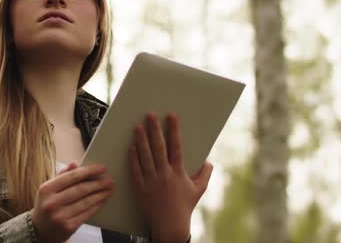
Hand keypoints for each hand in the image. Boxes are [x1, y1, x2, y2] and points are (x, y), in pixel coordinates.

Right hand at [30, 162, 113, 242]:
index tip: (102, 168)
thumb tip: (75, 163)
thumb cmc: (46, 205)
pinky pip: (87, 213)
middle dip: (98, 184)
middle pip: (81, 189)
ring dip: (100, 195)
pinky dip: (96, 206)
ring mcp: (60, 216)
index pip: (72, 176)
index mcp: (46, 189)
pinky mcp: (68, 227)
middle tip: (109, 180)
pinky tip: (102, 201)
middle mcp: (52, 203)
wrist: (39, 230)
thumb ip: (62, 175)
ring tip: (109, 190)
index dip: (89, 171)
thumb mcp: (48, 189)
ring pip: (86, 202)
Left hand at [128, 112, 212, 242]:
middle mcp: (164, 174)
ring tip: (138, 126)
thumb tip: (209, 162)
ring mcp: (151, 180)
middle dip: (154, 129)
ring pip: (145, 156)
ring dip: (141, 140)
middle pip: (158, 147)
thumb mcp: (199, 190)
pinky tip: (131, 146)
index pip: (176, 146)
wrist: (169, 225)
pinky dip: (133, 158)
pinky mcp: (140, 187)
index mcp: (178, 172)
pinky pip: (135, 170)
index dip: (174, 129)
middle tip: (150, 115)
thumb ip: (205, 174)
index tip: (171, 116)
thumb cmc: (184, 207)